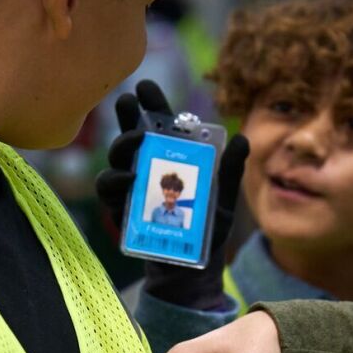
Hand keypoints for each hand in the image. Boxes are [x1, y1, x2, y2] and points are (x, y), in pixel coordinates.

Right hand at [94, 79, 248, 247]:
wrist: (192, 266)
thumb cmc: (208, 227)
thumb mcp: (224, 198)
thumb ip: (231, 170)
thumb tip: (242, 139)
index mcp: (171, 157)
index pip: (159, 124)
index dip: (151, 104)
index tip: (144, 87)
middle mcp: (147, 166)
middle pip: (132, 135)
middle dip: (127, 116)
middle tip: (128, 103)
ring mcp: (132, 187)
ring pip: (117, 159)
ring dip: (122, 146)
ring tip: (135, 140)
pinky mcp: (121, 209)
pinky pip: (110, 191)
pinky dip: (116, 182)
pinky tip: (127, 179)